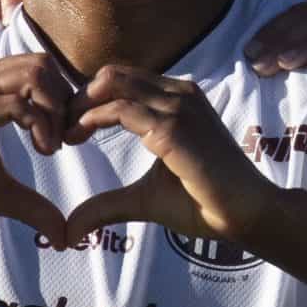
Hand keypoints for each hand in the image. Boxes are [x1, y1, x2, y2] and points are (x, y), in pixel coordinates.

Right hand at [0, 54, 69, 242]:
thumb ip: (32, 205)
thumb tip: (64, 235)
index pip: (41, 70)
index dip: (66, 101)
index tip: (69, 139)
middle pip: (43, 64)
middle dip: (66, 101)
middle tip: (65, 141)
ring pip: (33, 75)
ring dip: (56, 112)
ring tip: (51, 147)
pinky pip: (13, 104)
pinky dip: (39, 124)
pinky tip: (42, 151)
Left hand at [63, 67, 279, 245]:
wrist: (248, 214)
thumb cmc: (204, 203)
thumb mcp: (145, 198)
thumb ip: (107, 204)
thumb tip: (70, 230)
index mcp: (177, 100)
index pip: (122, 81)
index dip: (89, 99)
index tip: (68, 127)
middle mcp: (179, 94)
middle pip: (112, 75)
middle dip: (79, 97)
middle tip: (59, 128)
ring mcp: (178, 106)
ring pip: (113, 84)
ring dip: (80, 106)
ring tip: (64, 134)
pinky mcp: (173, 127)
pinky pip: (121, 109)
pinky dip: (91, 118)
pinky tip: (76, 136)